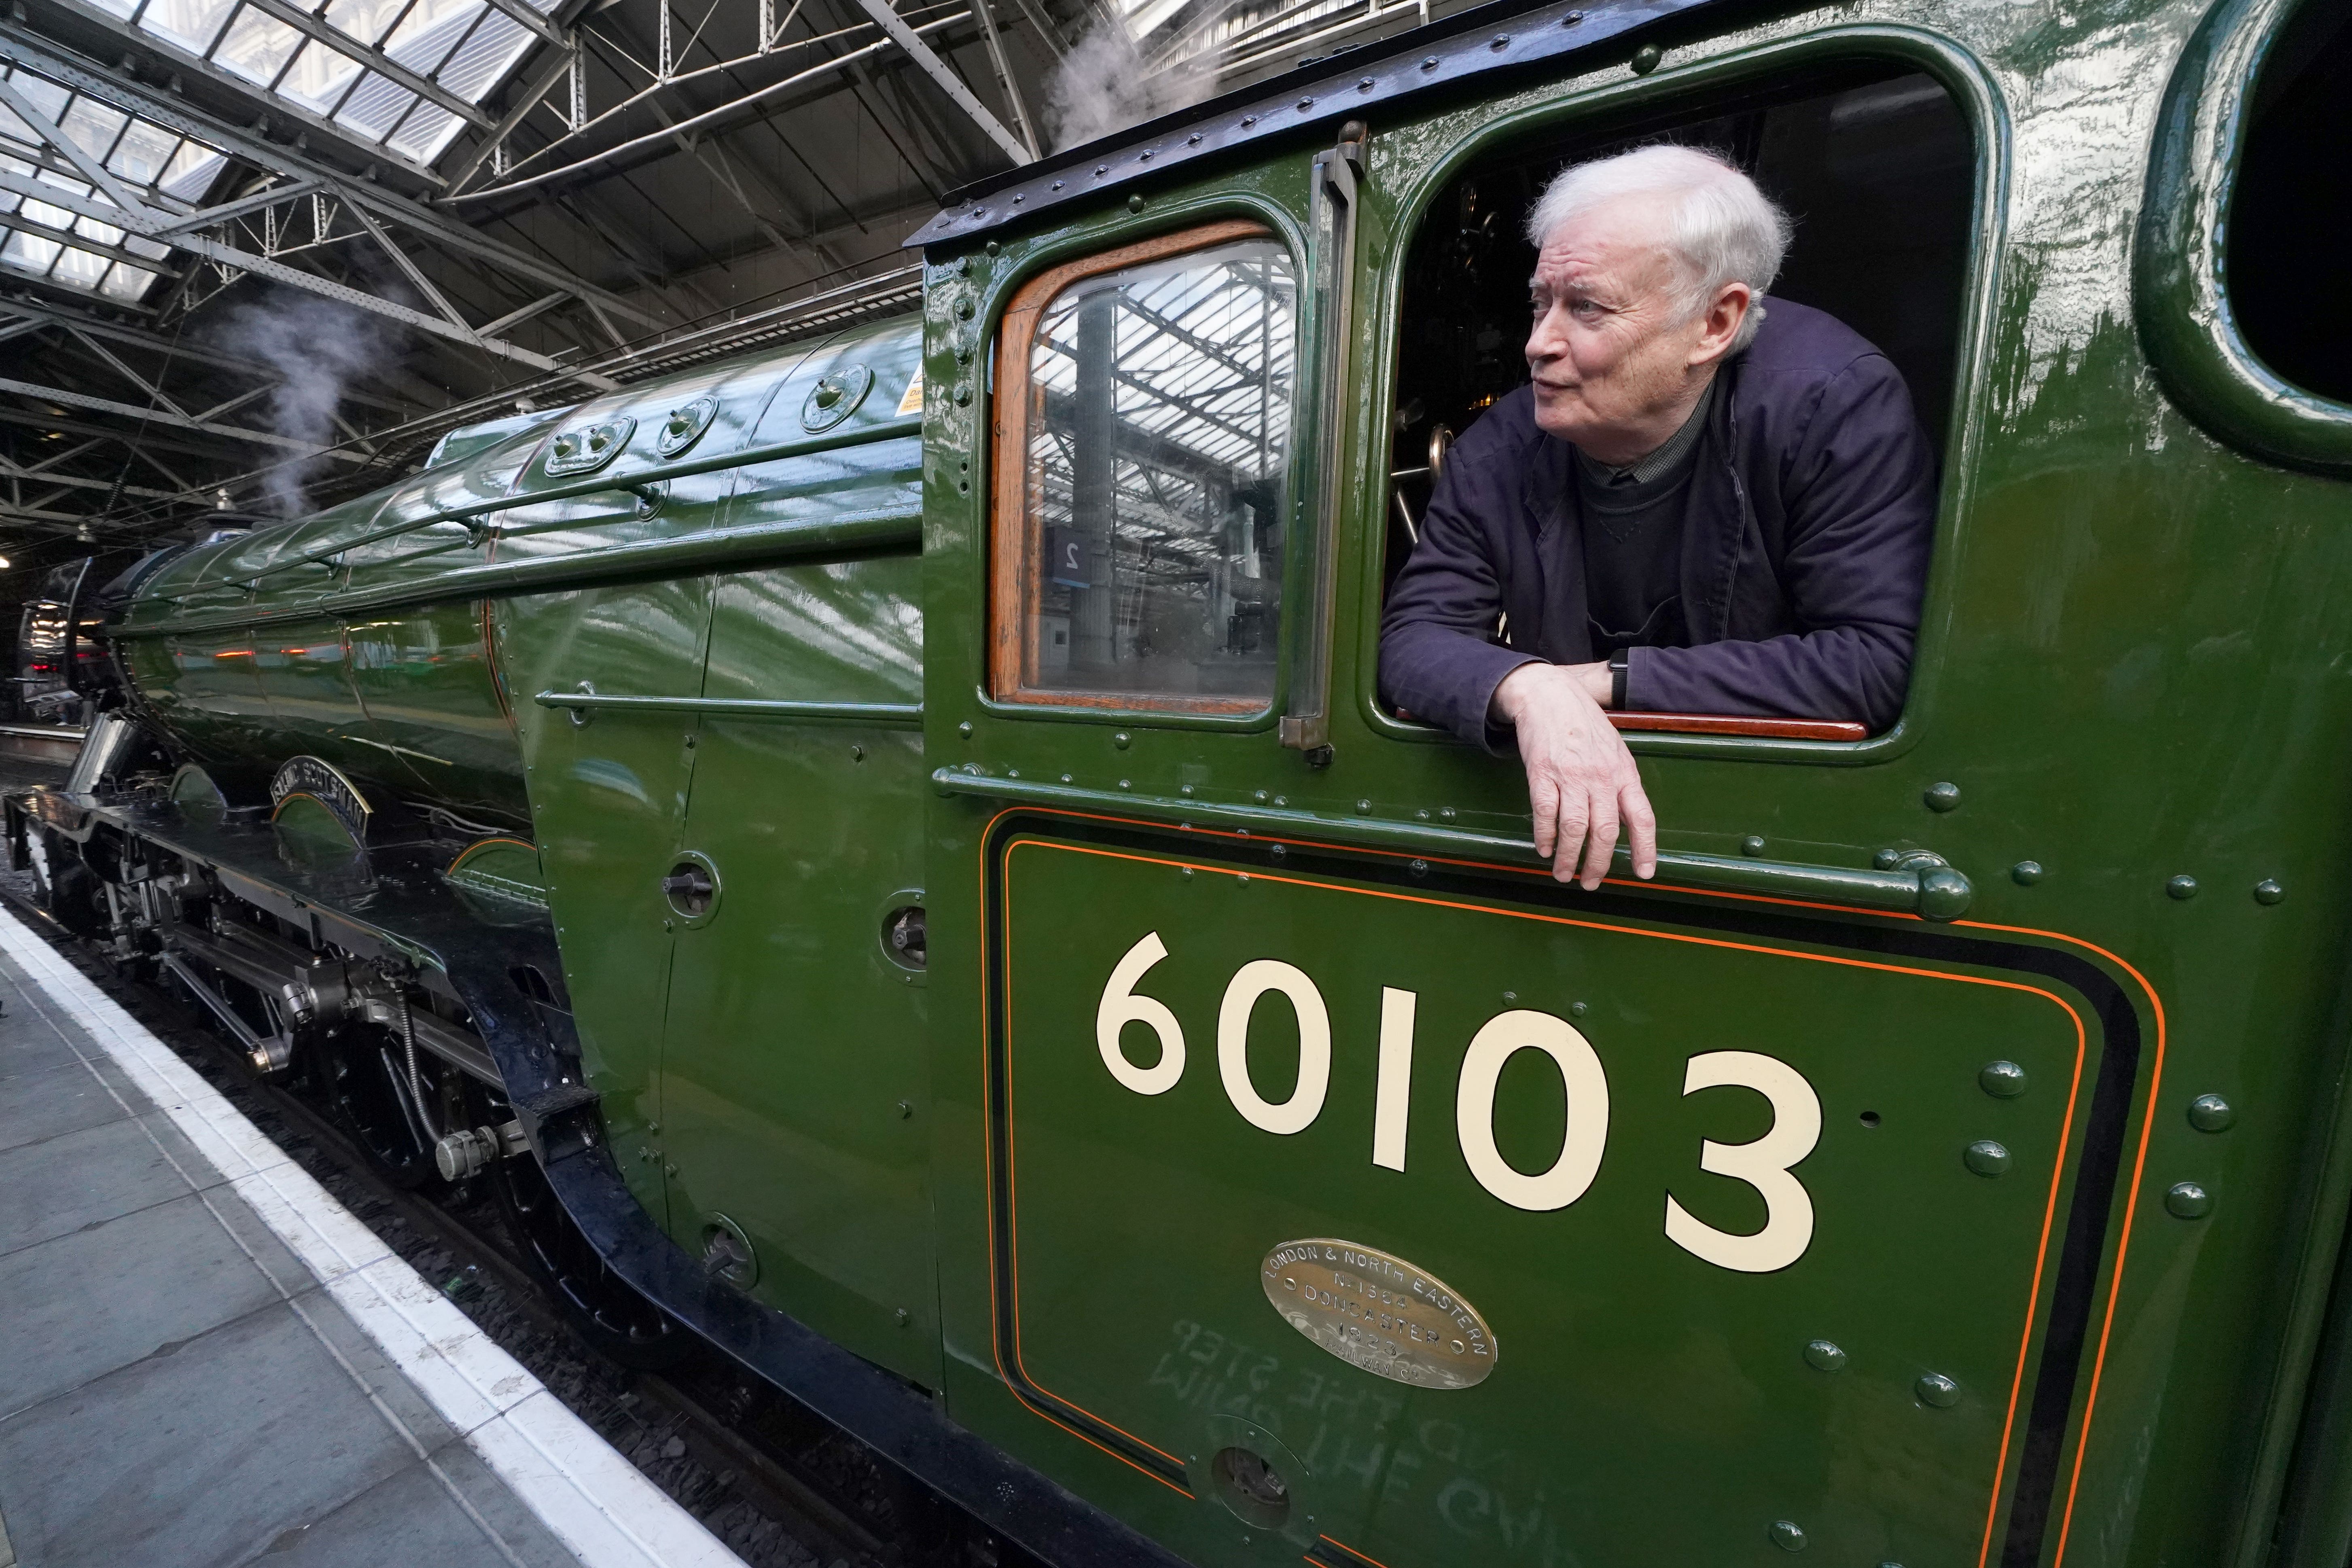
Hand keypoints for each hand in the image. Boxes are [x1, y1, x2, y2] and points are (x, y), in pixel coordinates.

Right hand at [1491, 662, 1658, 888]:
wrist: (1549, 695)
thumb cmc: (1584, 724)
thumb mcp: (1615, 750)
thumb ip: (1621, 784)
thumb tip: (1625, 821)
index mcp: (1624, 773)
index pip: (1642, 817)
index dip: (1645, 848)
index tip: (1643, 873)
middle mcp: (1600, 777)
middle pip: (1604, 831)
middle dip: (1598, 864)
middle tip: (1591, 883)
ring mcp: (1570, 776)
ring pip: (1573, 829)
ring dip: (1568, 858)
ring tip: (1564, 873)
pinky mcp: (1542, 774)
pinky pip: (1545, 814)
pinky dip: (1545, 836)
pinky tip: (1545, 849)